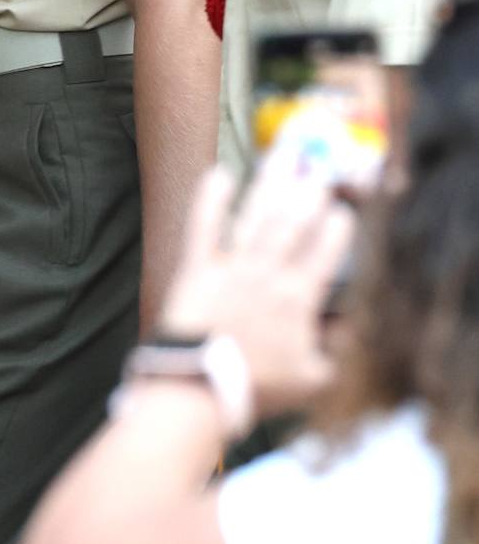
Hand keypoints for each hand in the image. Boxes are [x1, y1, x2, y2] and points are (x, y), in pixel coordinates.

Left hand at [158, 159, 354, 418]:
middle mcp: (267, 273)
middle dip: (308, 194)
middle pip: (292, 224)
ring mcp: (231, 266)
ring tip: (284, 154)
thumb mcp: (312, 381)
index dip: (335, 231)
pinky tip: (218, 172)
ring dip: (271, 183)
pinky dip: (211, 199)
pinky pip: (204, 226)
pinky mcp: (197, 267)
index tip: (342, 210)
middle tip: (319, 169)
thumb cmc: (256, 389)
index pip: (324, 254)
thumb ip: (335, 352)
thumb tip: (347, 326)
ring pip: (256, 215)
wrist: (199, 389)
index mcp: (298, 299)